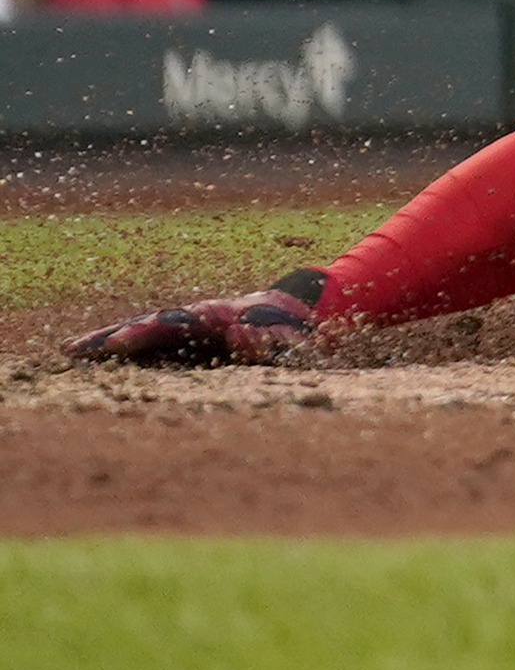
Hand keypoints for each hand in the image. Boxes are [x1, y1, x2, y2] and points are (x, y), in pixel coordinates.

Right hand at [70, 276, 320, 366]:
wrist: (291, 313)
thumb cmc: (288, 331)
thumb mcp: (287, 340)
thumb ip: (267, 341)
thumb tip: (240, 336)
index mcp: (213, 315)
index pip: (171, 323)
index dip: (144, 332)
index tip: (118, 342)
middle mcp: (191, 316)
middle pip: (143, 323)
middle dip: (110, 335)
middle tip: (72, 350)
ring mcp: (183, 325)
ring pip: (138, 329)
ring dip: (106, 340)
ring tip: (69, 351)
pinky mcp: (179, 338)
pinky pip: (144, 342)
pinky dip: (117, 346)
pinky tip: (90, 356)